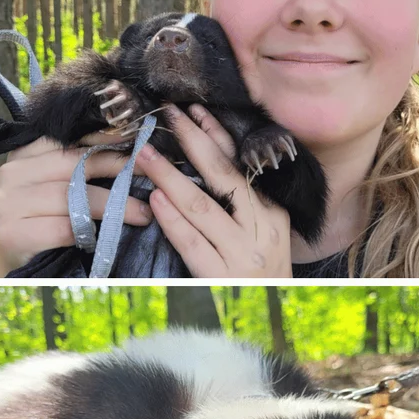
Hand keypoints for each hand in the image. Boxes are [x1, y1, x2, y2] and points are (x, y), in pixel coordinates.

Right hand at [0, 132, 152, 276]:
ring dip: (114, 206)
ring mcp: (7, 203)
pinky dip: (91, 232)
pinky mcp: (11, 233)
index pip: (68, 140)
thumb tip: (131, 148)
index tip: (138, 140)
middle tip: (150, 174)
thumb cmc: (46, 226)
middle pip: (74, 164)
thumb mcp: (60, 189)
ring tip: (143, 214)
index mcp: (22, 156)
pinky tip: (109, 236)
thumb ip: (79, 166)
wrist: (19, 270)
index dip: (105, 139)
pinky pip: (64, 227)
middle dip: (117, 168)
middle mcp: (10, 173)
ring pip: (72, 197)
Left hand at [140, 104, 292, 277]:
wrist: (274, 307)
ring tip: (144, 156)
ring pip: (202, 206)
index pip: (240, 166)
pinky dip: (172, 219)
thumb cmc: (261, 268)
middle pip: (223, 176)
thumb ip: (243, 202)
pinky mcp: (221, 275)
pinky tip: (155, 200)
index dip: (216, 135)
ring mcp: (242, 253)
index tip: (192, 111)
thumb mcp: (264, 231)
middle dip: (192, 141)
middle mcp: (261, 229)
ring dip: (170, 177)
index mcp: (273, 213)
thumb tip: (206, 158)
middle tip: (166, 116)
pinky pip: (191, 242)